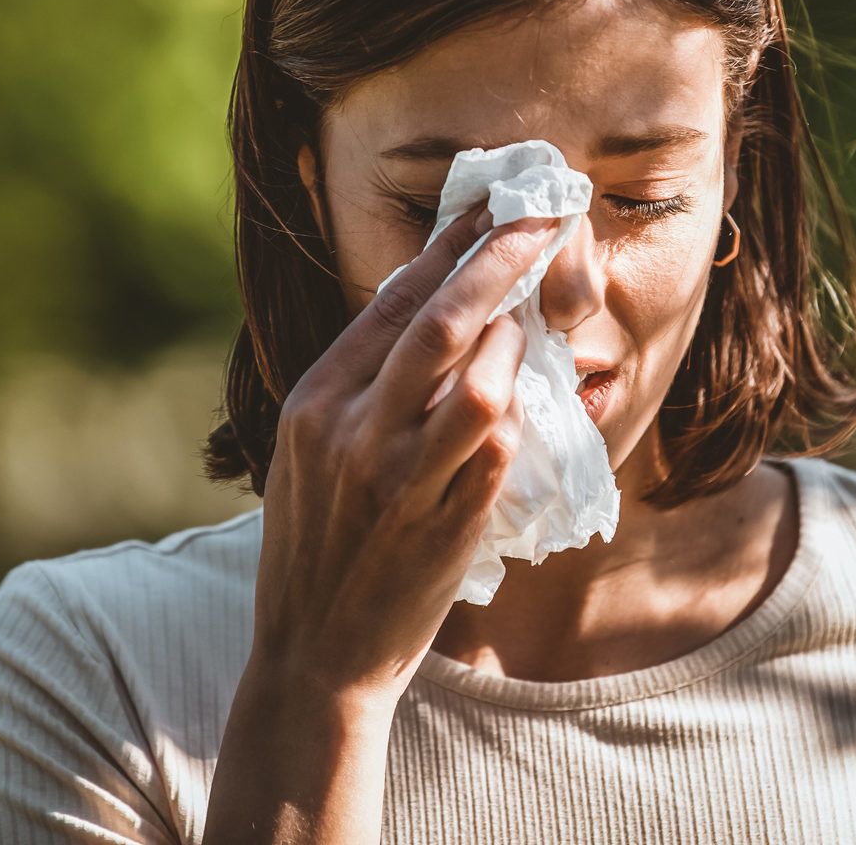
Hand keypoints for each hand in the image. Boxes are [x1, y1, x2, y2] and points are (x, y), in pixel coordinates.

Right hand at [254, 202, 557, 703]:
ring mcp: (401, 477)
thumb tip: (427, 306)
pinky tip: (529, 395)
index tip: (492, 203)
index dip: (450, 245)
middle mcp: (352, 430)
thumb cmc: (318, 543)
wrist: (315, 653)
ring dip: (517, 340)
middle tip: (544, 216)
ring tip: (532, 320)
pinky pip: (499, 445)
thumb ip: (360, 384)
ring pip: (480, 380)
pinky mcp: (445, 520)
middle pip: (443, 320)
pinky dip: (520, 410)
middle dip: (502, 258)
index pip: (391, 300)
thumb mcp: (310, 450)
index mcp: (315, 401)